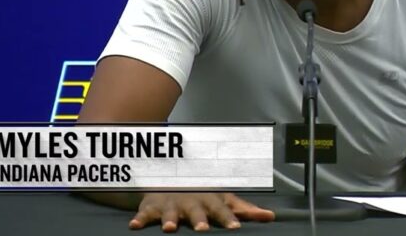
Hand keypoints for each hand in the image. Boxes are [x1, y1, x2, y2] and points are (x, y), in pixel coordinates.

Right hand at [129, 193, 274, 231]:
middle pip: (196, 210)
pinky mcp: (153, 207)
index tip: (235, 227)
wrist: (171, 175)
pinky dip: (139, 219)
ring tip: (170, 228)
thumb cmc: (204, 192)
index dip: (229, 217)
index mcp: (210, 200)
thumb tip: (271, 217)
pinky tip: (134, 227)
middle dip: (198, 219)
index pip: (222, 208)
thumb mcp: (224, 198)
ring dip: (170, 219)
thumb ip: (245, 209)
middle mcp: (191, 201)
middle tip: (202, 228)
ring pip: (170, 213)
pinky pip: (145, 214)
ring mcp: (172, 204)